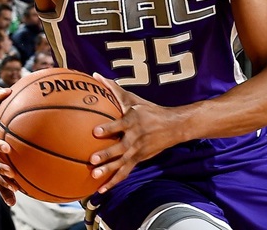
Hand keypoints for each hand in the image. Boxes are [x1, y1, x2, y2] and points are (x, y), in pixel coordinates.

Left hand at [89, 73, 182, 193]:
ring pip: (122, 163)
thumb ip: (113, 89)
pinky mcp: (139, 160)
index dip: (108, 128)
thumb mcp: (133, 98)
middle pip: (120, 148)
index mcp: (133, 121)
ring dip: (109, 171)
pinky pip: (125, 172)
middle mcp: (135, 137)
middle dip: (107, 154)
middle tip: (92, 160)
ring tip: (95, 177)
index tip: (95, 131)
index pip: (119, 125)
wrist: (173, 126)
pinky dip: (113, 182)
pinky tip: (101, 189)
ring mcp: (138, 151)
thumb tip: (95, 76)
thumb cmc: (148, 110)